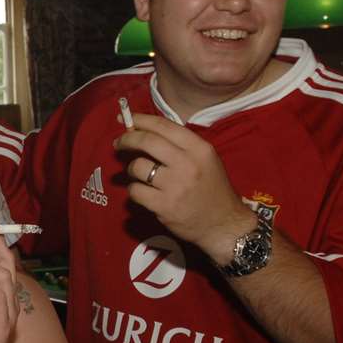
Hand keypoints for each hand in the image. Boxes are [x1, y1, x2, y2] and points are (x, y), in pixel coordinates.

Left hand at [115, 113, 253, 260]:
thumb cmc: (212, 188)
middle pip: (146, 142)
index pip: (164, 126)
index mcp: (199, 149)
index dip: (141, 120)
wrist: (223, 223)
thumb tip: (144, 131)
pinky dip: (134, 190)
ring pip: (137, 167)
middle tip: (119, 143)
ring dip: (131, 169)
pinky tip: (142, 192)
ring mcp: (175, 186)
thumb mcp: (205, 159)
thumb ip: (179, 145)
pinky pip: (135, 190)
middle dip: (127, 139)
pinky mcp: (163, 206)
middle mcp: (187, 164)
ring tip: (139, 174)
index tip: (126, 118)